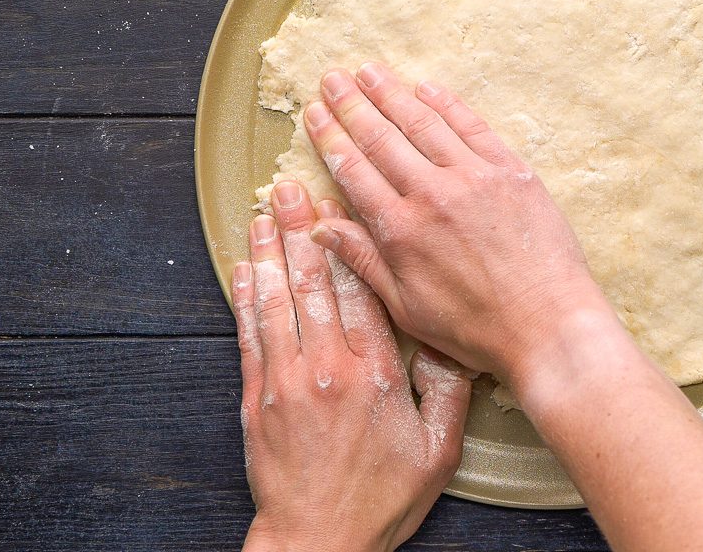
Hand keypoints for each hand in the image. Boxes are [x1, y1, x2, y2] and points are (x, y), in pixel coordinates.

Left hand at [232, 180, 471, 551]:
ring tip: (264, 211)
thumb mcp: (438, 451)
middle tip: (291, 186)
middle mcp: (327, 366)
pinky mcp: (257, 398)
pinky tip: (244, 267)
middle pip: (313, 283)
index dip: (348, 242)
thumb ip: (448, 392)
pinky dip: (245, 297)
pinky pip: (249, 334)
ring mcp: (286, 380)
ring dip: (269, 251)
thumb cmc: (381, 499)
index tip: (339, 205)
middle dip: (301, 229)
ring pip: (276, 300)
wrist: (319, 541)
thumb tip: (458, 342)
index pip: (360, 290)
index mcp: (375, 372)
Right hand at [301, 62, 611, 380]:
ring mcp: (475, 177)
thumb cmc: (476, 328)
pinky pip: (473, 127)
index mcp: (400, 230)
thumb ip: (363, 259)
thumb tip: (318, 225)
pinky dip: (448, 104)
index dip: (331, 138)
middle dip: (352, 105)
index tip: (315, 112)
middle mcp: (433, 194)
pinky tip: (426, 88)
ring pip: (424, 123)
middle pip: (382, 138)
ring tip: (368, 70)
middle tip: (332, 78)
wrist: (548, 325)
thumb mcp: (405, 306)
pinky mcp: (512, 172)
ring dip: (393, 93)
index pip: (354, 171)